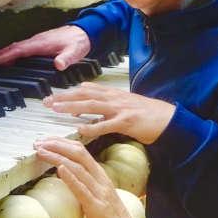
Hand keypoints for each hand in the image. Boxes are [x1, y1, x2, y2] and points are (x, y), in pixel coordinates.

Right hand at [0, 25, 89, 69]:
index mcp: (42, 43)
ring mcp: (38, 41)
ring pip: (18, 46)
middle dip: (1, 53)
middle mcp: (37, 41)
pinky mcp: (41, 43)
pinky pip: (24, 47)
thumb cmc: (79, 42)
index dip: (7, 55)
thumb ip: (66, 59)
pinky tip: (11, 57)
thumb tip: (58, 64)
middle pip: (15, 47)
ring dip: (6, 52)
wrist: (85, 32)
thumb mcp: (75, 52)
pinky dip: (14, 51)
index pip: (21, 49)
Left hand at [34, 137, 136, 217]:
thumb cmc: (108, 216)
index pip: (80, 150)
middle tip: (38, 142)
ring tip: (42, 151)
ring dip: (58, 157)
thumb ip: (83, 181)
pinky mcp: (96, 206)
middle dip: (57, 145)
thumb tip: (64, 171)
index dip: (61, 143)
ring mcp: (99, 191)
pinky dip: (71, 177)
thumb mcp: (96, 192)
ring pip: (78, 167)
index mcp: (99, 174)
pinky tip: (60, 169)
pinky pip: (82, 189)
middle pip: (78, 153)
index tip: (45, 141)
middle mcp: (100, 178)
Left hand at [44, 84, 175, 143]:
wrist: (169, 118)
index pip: (87, 90)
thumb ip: (107, 101)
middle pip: (85, 95)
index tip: (54, 96)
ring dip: (72, 107)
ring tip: (57, 110)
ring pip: (92, 105)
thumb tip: (89, 98)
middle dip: (65, 97)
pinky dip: (92, 126)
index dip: (69, 92)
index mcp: (114, 94)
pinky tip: (80, 128)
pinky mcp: (127, 121)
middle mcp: (115, 98)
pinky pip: (106, 124)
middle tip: (48, 101)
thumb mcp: (125, 102)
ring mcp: (121, 109)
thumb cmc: (148, 113)